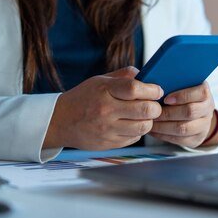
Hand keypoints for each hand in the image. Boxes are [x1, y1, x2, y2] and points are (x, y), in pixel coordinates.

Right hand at [43, 67, 163, 150]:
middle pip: (144, 110)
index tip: (157, 90)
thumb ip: (123, 76)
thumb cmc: (82, 98)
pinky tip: (130, 125)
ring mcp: (107, 129)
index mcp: (104, 90)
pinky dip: (137, 131)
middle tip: (153, 105)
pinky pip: (134, 138)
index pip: (135, 88)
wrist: (60, 121)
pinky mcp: (109, 143)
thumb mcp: (99, 80)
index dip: (152, 90)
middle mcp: (106, 110)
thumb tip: (146, 75)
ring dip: (148, 121)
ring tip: (142, 116)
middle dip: (155, 107)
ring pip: (143, 127)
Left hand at [149, 82, 217, 147]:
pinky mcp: (197, 139)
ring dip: (163, 126)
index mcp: (204, 92)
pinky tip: (153, 130)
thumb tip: (151, 80)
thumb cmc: (180, 95)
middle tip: (152, 112)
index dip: (182, 96)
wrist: (194, 114)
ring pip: (184, 128)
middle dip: (168, 113)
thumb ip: (171, 82)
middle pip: (190, 112)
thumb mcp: (180, 85)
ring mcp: (204, 126)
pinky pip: (180, 140)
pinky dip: (164, 135)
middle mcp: (208, 109)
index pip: (200, 93)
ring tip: (150, 122)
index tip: (166, 99)